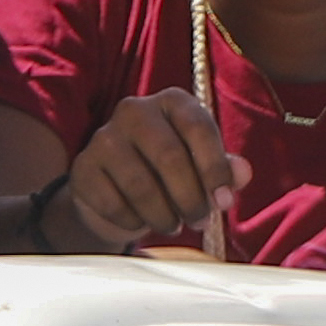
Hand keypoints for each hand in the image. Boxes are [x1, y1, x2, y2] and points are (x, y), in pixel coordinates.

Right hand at [55, 90, 233, 253]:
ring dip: (164, 215)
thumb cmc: (168, 173)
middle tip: (200, 222)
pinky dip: (133, 221)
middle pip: (169, 157)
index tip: (224, 201)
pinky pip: (114, 204)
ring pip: (141, 185)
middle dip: (191, 198)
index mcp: (172, 102)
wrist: (116, 190)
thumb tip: (242, 173)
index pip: (198, 127)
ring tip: (173, 224)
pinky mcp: (83, 168)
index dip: (215, 168)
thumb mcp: (201, 166)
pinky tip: (140, 221)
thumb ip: (224, 169)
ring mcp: (104, 137)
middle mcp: (135, 110)